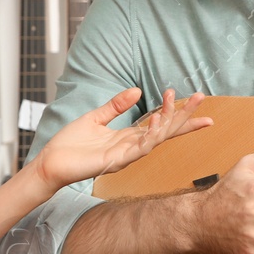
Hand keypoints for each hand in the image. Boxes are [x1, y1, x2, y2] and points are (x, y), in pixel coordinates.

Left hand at [34, 87, 211, 190]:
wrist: (51, 162)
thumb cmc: (70, 144)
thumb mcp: (96, 118)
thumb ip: (116, 106)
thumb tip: (137, 91)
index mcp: (128, 136)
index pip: (161, 125)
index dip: (180, 114)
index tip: (198, 101)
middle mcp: (132, 147)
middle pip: (166, 130)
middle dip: (185, 115)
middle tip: (202, 97)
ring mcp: (126, 155)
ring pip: (157, 138)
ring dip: (169, 121)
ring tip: (176, 101)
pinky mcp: (116, 161)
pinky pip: (140, 148)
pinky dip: (150, 136)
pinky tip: (157, 121)